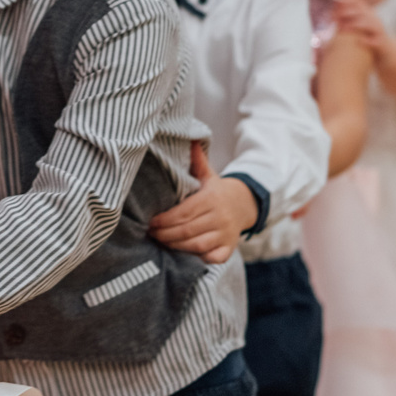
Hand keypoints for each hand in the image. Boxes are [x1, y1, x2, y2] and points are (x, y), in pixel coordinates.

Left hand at [149, 141, 257, 263]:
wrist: (244, 204)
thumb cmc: (216, 190)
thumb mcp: (207, 174)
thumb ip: (196, 159)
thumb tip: (189, 137)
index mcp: (211, 198)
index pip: (184, 212)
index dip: (164, 219)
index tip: (150, 221)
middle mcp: (220, 217)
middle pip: (187, 230)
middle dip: (165, 234)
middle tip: (150, 233)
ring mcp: (226, 234)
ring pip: (196, 245)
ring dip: (175, 246)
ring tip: (161, 241)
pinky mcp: (228, 249)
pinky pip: (211, 258)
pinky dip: (197, 258)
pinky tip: (182, 252)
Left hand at [330, 0, 389, 56]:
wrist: (387, 55)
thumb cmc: (367, 41)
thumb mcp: (357, 29)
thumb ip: (345, 22)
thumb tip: (328, 18)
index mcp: (367, 14)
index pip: (358, 1)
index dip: (346, 0)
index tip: (334, 3)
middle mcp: (374, 20)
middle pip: (362, 11)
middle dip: (347, 12)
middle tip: (334, 17)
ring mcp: (379, 31)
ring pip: (370, 24)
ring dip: (356, 25)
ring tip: (342, 29)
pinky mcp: (383, 44)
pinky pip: (376, 41)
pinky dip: (367, 41)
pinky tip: (358, 42)